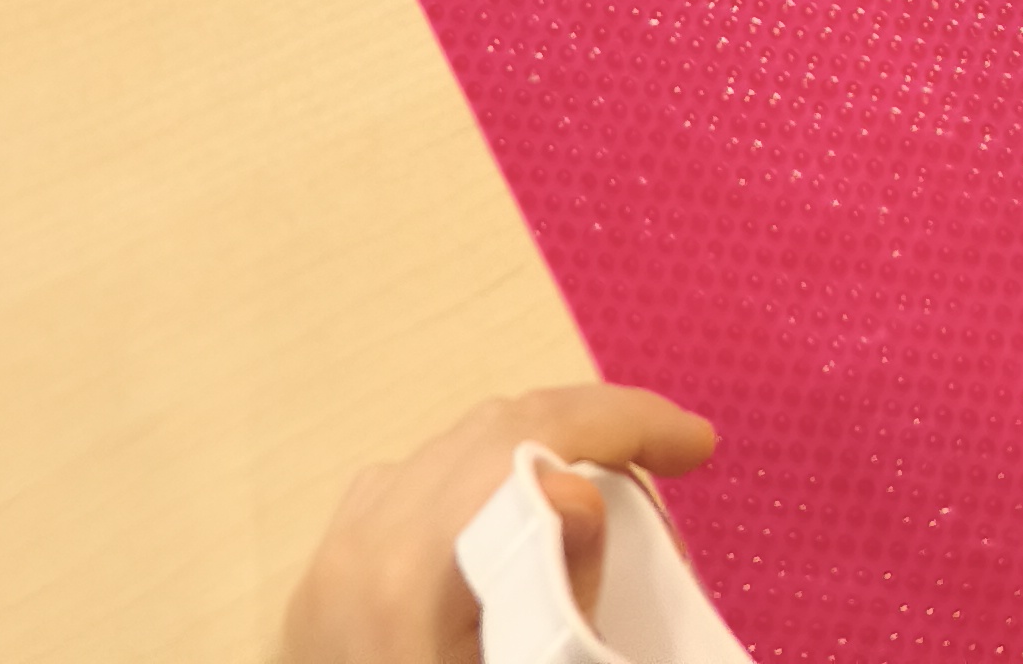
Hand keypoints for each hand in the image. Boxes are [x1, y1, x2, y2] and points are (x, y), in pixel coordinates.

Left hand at [280, 385, 717, 663]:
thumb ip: (555, 599)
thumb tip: (570, 489)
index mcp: (407, 579)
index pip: (526, 445)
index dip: (623, 424)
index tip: (697, 447)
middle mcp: (359, 545)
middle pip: (492, 432)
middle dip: (593, 430)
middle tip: (671, 469)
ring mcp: (334, 557)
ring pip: (451, 452)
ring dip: (540, 453)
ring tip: (614, 495)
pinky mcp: (325, 582)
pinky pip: (413, 490)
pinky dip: (481, 485)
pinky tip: (524, 524)